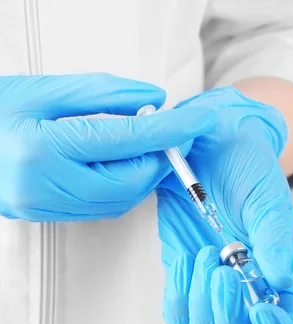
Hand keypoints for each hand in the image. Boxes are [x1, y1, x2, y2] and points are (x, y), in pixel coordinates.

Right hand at [0, 73, 215, 220]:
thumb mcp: (44, 89)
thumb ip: (103, 94)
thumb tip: (155, 99)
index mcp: (42, 149)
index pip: (127, 141)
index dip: (170, 130)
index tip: (198, 121)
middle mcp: (45, 186)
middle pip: (131, 181)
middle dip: (159, 158)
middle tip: (171, 133)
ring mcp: (45, 206)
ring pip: (121, 199)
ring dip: (144, 173)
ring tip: (145, 144)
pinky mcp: (47, 214)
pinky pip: (103, 206)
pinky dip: (124, 185)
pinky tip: (122, 162)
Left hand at [158, 87, 292, 323]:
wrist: (212, 143)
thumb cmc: (248, 166)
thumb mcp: (267, 196)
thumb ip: (277, 238)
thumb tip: (282, 280)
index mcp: (285, 272)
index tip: (260, 310)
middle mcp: (253, 288)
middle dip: (229, 318)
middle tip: (223, 272)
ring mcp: (217, 285)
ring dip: (202, 306)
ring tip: (205, 256)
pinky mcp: (185, 275)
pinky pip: (177, 313)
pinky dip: (178, 295)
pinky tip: (186, 259)